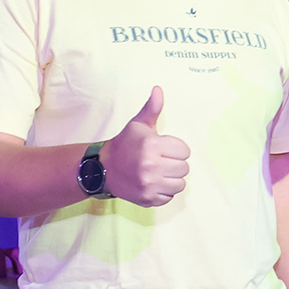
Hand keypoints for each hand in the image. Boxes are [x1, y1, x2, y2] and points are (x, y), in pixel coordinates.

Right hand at [103, 87, 190, 206]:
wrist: (103, 169)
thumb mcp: (138, 125)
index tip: (163, 148)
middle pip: (184, 168)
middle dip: (175, 163)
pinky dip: (164, 191)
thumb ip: (152, 108)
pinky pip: (169, 197)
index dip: (176, 149)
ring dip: (172, 179)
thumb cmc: (125, 145)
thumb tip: (159, 89)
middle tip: (160, 161)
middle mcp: (151, 166)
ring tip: (158, 172)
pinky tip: (152, 183)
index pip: (185, 151)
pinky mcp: (148, 199)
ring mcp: (149, 185)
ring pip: (180, 184)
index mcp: (152, 146)